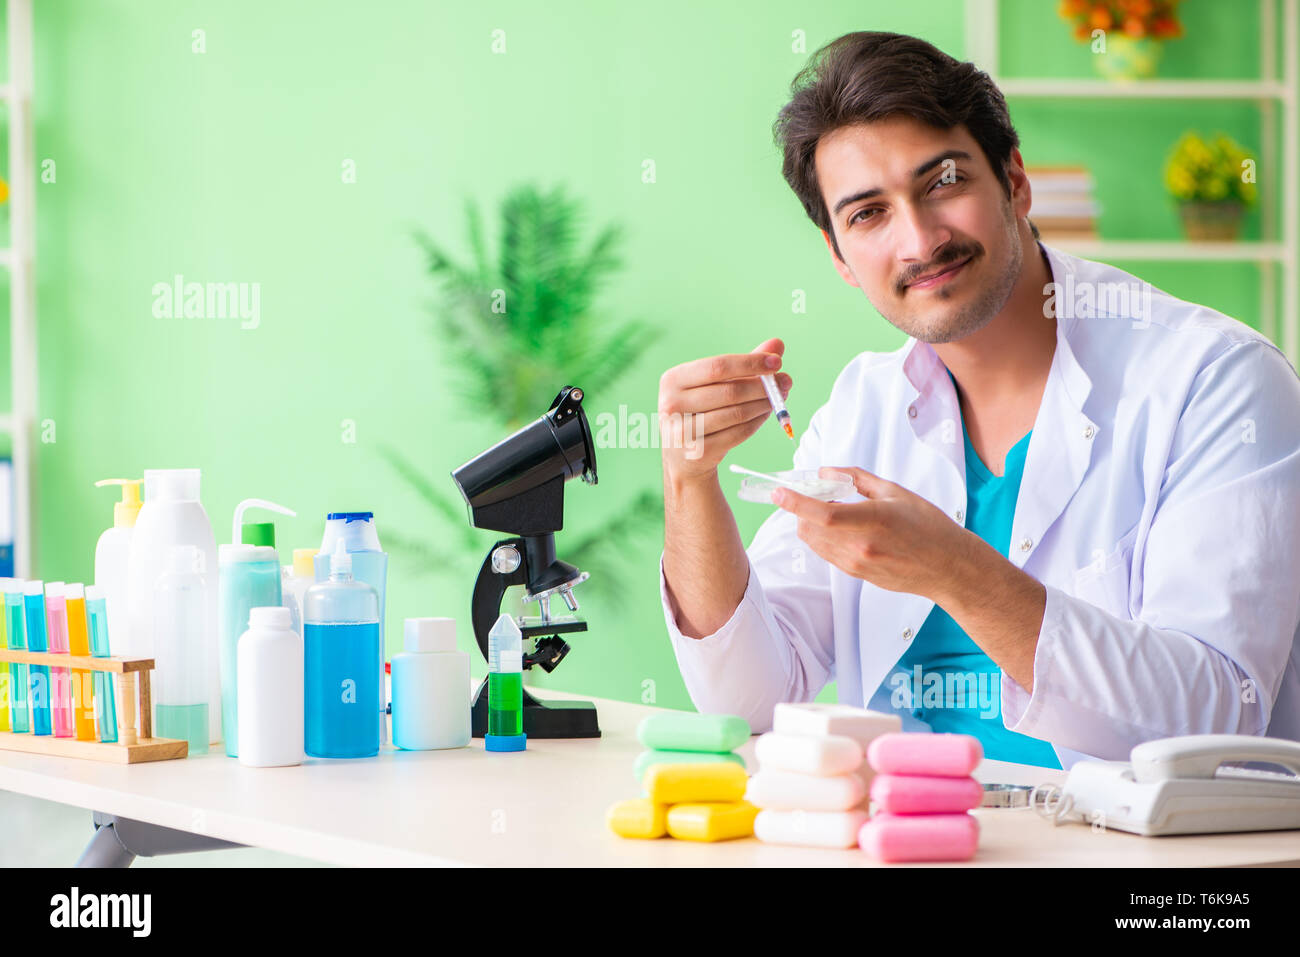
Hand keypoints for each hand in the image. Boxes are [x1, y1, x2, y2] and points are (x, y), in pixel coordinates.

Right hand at [658, 337, 792, 482]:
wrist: (684, 456)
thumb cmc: (700, 411)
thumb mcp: (715, 384)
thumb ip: (745, 364)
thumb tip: (776, 344)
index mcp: (673, 379)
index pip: (718, 366)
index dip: (750, 363)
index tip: (777, 362)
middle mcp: (672, 404)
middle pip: (729, 391)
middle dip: (763, 386)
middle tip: (785, 383)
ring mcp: (682, 431)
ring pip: (736, 413)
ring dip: (763, 405)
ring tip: (777, 400)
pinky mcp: (698, 451)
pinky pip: (738, 433)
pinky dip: (756, 422)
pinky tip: (764, 415)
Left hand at [772, 466, 969, 598]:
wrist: (947, 567)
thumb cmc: (927, 526)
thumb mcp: (895, 492)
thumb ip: (856, 478)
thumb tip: (826, 471)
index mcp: (873, 521)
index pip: (823, 513)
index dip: (796, 502)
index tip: (778, 492)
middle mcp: (860, 546)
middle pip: (810, 528)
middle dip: (802, 509)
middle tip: (816, 494)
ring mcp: (856, 564)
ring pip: (814, 542)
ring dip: (811, 523)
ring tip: (832, 508)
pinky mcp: (856, 574)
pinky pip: (826, 553)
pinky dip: (823, 536)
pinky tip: (841, 526)